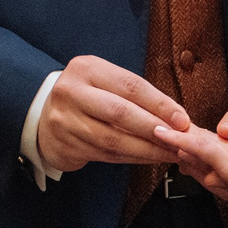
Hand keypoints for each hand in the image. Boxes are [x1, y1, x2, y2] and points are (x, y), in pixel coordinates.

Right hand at [36, 55, 190, 172]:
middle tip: (179, 140)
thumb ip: (135, 95)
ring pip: (113, 139)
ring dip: (146, 149)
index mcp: (87, 68)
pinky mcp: (65, 144)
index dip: (160, 104)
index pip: (130, 86)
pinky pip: (106, 155)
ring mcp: (65, 119)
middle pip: (120, 112)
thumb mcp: (104, 82)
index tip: (183, 120)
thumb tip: (177, 116)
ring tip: (169, 154)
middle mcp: (72, 91)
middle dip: (154, 128)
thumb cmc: (86, 96)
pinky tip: (148, 158)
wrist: (44, 115)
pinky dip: (132, 158)